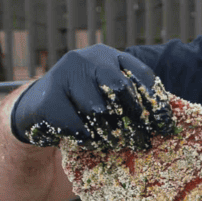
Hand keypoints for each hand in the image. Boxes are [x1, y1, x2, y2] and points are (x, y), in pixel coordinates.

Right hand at [9, 45, 174, 149]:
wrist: (36, 107)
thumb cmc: (79, 104)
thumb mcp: (104, 94)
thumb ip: (127, 100)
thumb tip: (163, 126)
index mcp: (107, 56)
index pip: (140, 74)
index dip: (155, 102)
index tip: (165, 128)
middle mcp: (86, 59)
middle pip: (119, 88)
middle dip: (134, 119)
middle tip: (143, 142)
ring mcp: (64, 75)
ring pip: (97, 108)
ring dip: (109, 133)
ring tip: (115, 144)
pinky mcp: (49, 98)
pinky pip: (76, 125)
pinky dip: (87, 139)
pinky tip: (89, 142)